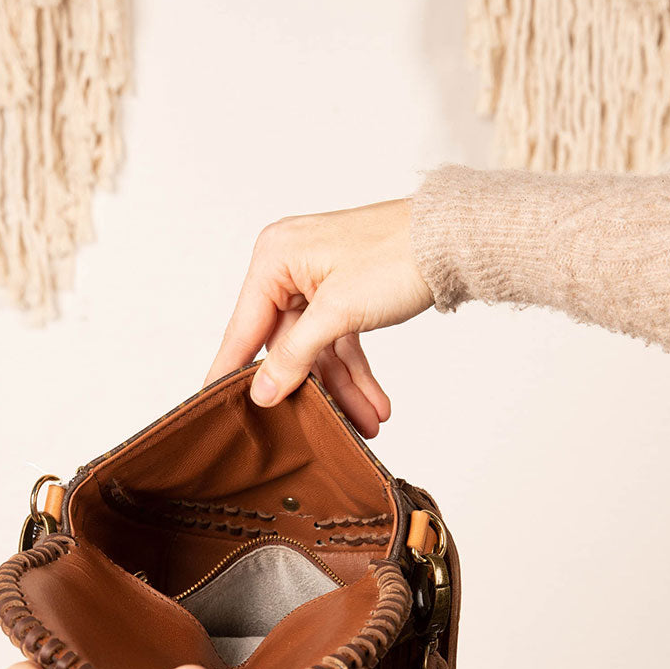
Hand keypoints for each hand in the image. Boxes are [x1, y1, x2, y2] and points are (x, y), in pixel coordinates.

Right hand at [206, 199, 432, 435]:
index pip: (244, 328)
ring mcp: (317, 280)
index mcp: (275, 258)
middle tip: (318, 429)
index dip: (232, 370)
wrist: (455, 239)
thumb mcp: (338, 312)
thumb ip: (294, 354)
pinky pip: (339, 340)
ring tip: (366, 423)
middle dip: (312, 388)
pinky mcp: (344, 293)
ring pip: (317, 349)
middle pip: (286, 345)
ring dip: (341, 387)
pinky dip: (355, 371)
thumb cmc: (397, 256)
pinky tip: (373, 403)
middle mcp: (289, 266)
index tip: (215, 406)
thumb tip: (262, 391)